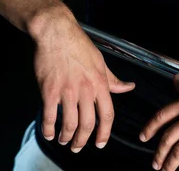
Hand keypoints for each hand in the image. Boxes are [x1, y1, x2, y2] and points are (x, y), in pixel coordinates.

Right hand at [33, 15, 134, 152]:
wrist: (56, 32)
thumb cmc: (79, 45)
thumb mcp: (101, 62)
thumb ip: (113, 79)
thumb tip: (129, 87)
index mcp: (100, 83)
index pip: (107, 114)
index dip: (105, 133)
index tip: (101, 143)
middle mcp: (85, 89)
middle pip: (87, 124)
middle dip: (82, 140)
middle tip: (78, 146)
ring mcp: (67, 90)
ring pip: (69, 124)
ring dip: (66, 137)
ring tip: (64, 140)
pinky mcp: (49, 90)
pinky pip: (49, 116)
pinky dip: (48, 129)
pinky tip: (49, 133)